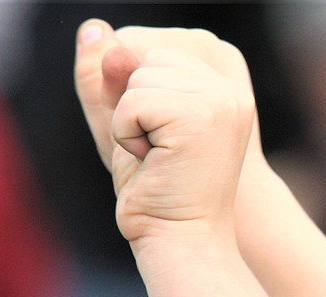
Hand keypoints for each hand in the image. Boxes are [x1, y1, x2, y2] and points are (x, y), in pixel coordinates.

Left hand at [99, 45, 253, 247]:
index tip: (162, 143)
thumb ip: (115, 75)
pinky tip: (152, 162)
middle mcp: (229, 90)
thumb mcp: (131, 122)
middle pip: (144, 55)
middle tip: (159, 154)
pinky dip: (126, 133)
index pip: (153, 51)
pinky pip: (132, 99)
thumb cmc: (157, 191)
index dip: (138, 96)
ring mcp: (218, 101)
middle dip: (134, 103)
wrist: (181, 240)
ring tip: (158, 158)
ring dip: (129, 119)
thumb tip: (97, 28)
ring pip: (136, 74)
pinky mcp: (199, 116)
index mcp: (222, 88)